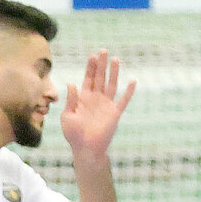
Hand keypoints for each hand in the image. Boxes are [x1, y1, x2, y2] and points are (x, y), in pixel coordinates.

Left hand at [61, 49, 135, 163]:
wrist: (85, 149)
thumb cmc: (73, 135)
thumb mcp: (67, 116)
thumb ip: (70, 100)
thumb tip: (72, 83)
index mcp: (84, 98)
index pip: (88, 78)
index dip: (90, 67)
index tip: (92, 56)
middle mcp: (96, 99)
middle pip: (100, 77)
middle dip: (101, 65)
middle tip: (103, 51)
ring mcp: (106, 105)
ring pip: (111, 85)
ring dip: (113, 72)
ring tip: (115, 59)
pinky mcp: (114, 113)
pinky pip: (123, 101)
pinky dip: (128, 92)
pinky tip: (133, 81)